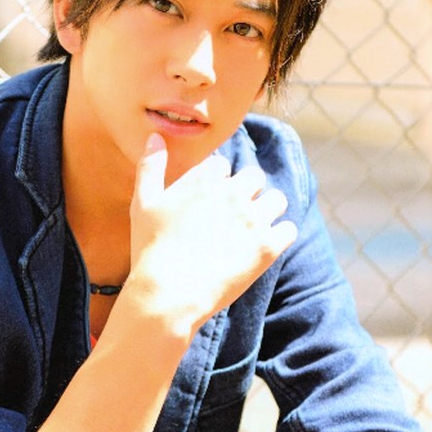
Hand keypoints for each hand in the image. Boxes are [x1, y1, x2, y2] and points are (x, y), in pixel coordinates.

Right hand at [127, 133, 296, 339]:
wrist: (168, 294)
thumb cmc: (151, 250)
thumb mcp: (143, 204)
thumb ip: (151, 167)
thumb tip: (154, 136)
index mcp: (204, 178)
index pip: (223, 165)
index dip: (216, 183)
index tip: (208, 204)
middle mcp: (233, 192)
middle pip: (254, 177)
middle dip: (246, 192)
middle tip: (233, 217)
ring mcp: (253, 219)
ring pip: (277, 199)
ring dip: (267, 210)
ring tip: (252, 230)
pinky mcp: (267, 246)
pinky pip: (289, 229)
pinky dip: (279, 237)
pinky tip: (262, 248)